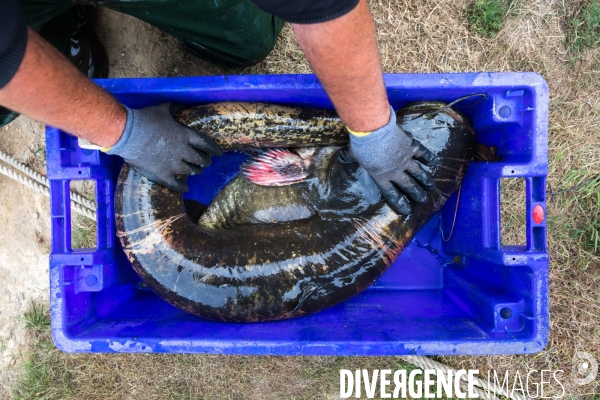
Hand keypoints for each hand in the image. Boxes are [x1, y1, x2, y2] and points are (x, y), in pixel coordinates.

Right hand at [106, 103, 221, 191]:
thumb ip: (174, 109)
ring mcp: (174, 164)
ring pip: (190, 171)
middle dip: (204, 161)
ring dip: (195, 171)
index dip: (213, 149)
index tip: (219, 153)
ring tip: (197, 171)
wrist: (128, 134)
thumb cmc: (145, 119)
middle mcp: (183, 151)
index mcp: (185, 135)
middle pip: (199, 159)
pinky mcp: (163, 174)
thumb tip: (180, 106)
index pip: (205, 143)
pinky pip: (176, 183)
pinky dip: (182, 186)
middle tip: (206, 162)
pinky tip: (185, 188)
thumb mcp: (162, 110)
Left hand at [345, 105, 435, 214]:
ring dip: (425, 180)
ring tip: (432, 188)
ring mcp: (405, 159)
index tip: (407, 210)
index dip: (399, 202)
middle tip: (424, 200)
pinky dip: (428, 158)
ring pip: (418, 173)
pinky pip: (422, 154)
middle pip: (408, 186)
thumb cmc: (361, 145)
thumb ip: (348, 158)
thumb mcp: (352, 154)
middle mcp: (395, 171)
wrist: (374, 130)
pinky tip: (433, 163)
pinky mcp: (411, 147)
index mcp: (381, 176)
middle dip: (416, 194)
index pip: (391, 193)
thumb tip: (339, 159)